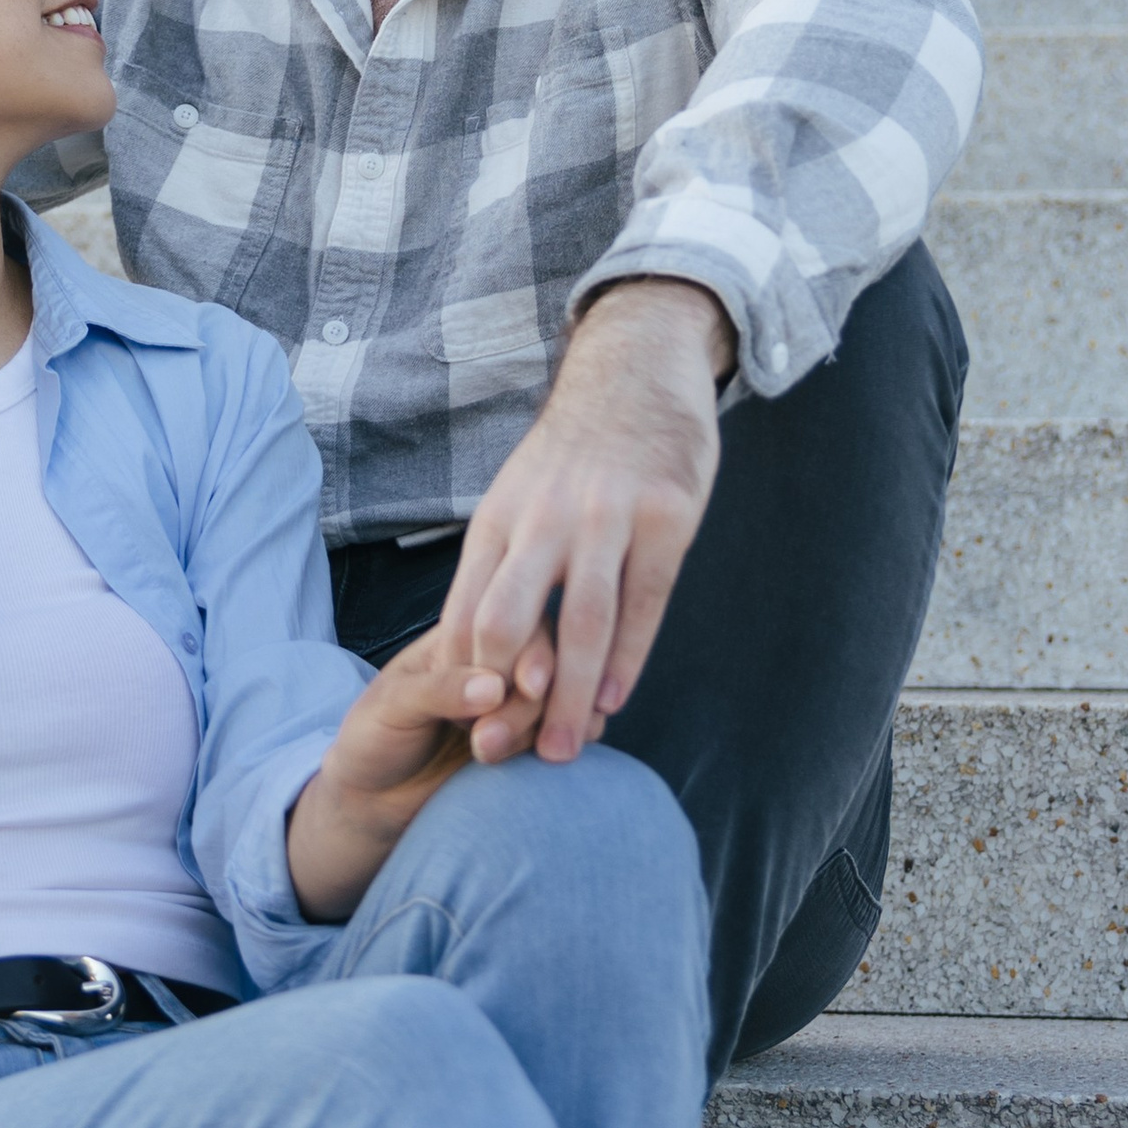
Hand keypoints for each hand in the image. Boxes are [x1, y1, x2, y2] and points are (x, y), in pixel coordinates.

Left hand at [285, 631, 544, 923]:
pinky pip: (576, 732)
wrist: (375, 801)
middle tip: (485, 740)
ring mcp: (521, 703)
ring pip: (568, 698)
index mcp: (465, 635)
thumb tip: (494, 687)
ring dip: (542, 727)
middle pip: (550, 661)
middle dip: (527, 703)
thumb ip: (438, 691)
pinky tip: (531, 760)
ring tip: (489, 754)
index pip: (515, 624)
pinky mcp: (533, 741)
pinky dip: (562, 744)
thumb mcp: (392, 706)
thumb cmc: (374, 739)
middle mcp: (501, 664)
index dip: (526, 654)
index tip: (519, 687)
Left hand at [437, 278, 728, 761]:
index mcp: (498, 521)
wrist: (638, 369)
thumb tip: (477, 653)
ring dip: (572, 697)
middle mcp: (543, 520)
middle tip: (498, 758)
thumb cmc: (574, 455)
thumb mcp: (516, 498)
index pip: (467, 613)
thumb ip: (501, 569)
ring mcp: (605, 518)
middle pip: (509, 622)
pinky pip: (644, 602)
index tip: (463, 732)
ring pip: (582, 624)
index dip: (463, 679)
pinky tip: (616, 699)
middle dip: (502, 697)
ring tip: (563, 753)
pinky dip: (629, 657)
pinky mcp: (665, 518)